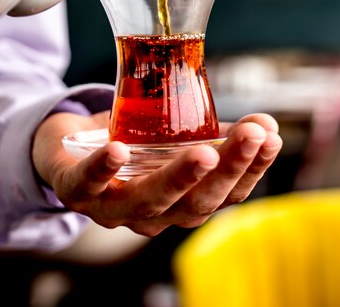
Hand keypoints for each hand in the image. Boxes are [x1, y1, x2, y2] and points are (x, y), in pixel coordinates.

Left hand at [32, 111, 282, 236]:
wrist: (68, 147)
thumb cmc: (131, 147)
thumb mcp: (175, 140)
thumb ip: (214, 134)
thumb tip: (266, 123)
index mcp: (181, 203)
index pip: (226, 194)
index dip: (252, 168)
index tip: (272, 136)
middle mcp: (152, 215)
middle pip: (195, 204)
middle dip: (227, 169)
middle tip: (252, 136)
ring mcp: (112, 207)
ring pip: (149, 201)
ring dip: (179, 177)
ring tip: (203, 152)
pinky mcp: (75, 189)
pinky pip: (87, 184)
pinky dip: (102, 169)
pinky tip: (119, 151)